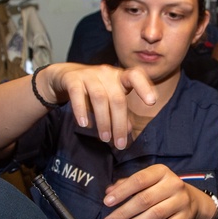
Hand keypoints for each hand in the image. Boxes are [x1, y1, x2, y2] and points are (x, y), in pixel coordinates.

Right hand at [42, 63, 156, 149]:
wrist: (65, 77)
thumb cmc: (93, 90)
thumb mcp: (109, 98)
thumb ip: (120, 113)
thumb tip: (129, 131)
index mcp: (119, 76)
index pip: (135, 76)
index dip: (144, 87)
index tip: (152, 102)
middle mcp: (106, 73)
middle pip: (117, 98)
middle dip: (119, 123)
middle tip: (120, 145)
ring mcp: (89, 75)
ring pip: (99, 98)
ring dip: (103, 121)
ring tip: (105, 139)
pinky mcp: (72, 79)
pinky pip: (77, 95)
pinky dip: (81, 111)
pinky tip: (85, 125)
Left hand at [101, 165, 216, 218]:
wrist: (193, 200)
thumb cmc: (163, 190)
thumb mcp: (148, 181)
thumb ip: (128, 184)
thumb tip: (109, 191)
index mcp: (161, 171)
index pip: (139, 180)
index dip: (122, 191)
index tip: (106, 202)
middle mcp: (173, 184)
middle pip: (145, 199)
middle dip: (123, 213)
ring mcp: (181, 201)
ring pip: (155, 214)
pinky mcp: (186, 217)